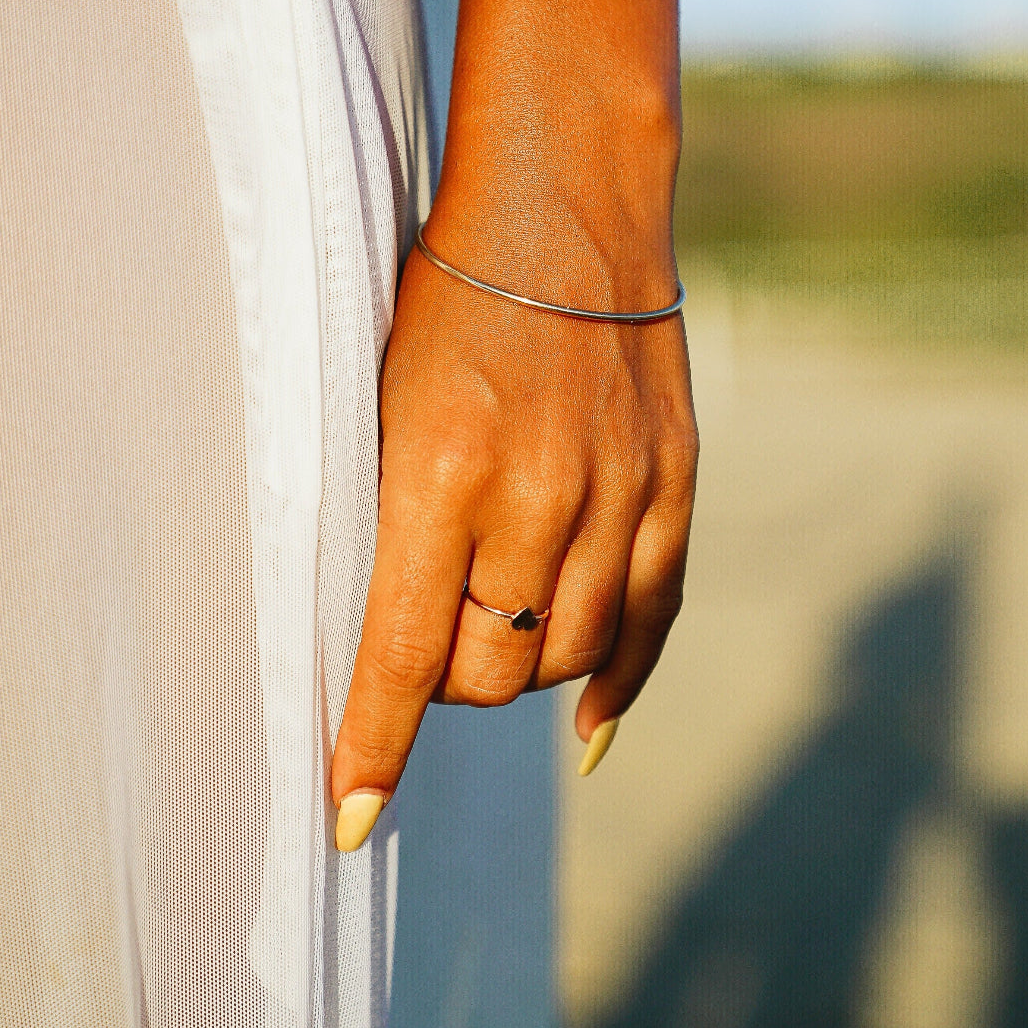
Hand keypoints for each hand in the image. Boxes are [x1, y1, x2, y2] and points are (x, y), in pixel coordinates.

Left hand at [329, 211, 697, 849]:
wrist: (564, 209)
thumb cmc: (447, 301)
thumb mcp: (386, 403)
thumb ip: (397, 527)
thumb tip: (409, 649)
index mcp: (441, 469)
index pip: (405, 649)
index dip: (375, 746)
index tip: (352, 818)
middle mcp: (540, 493)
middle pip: (495, 670)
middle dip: (451, 686)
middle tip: (435, 650)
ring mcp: (621, 491)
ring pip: (570, 656)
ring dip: (524, 670)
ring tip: (500, 634)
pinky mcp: (675, 484)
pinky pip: (654, 617)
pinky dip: (621, 681)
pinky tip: (593, 725)